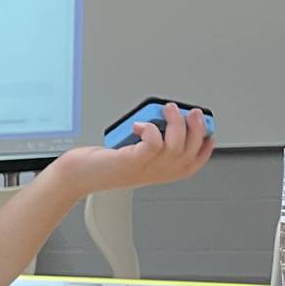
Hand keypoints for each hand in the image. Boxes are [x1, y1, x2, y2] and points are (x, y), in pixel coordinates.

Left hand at [53, 105, 213, 196]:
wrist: (75, 176)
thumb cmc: (99, 165)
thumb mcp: (132, 155)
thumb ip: (150, 145)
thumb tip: (162, 122)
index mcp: (159, 173)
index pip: (193, 164)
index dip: (205, 148)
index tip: (208, 131)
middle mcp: (155, 173)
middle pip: (189, 152)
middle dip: (196, 128)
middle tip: (189, 111)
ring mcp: (144, 169)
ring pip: (176, 145)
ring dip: (175, 122)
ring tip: (165, 109)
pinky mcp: (130, 162)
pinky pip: (154, 143)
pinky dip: (150, 128)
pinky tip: (138, 124)